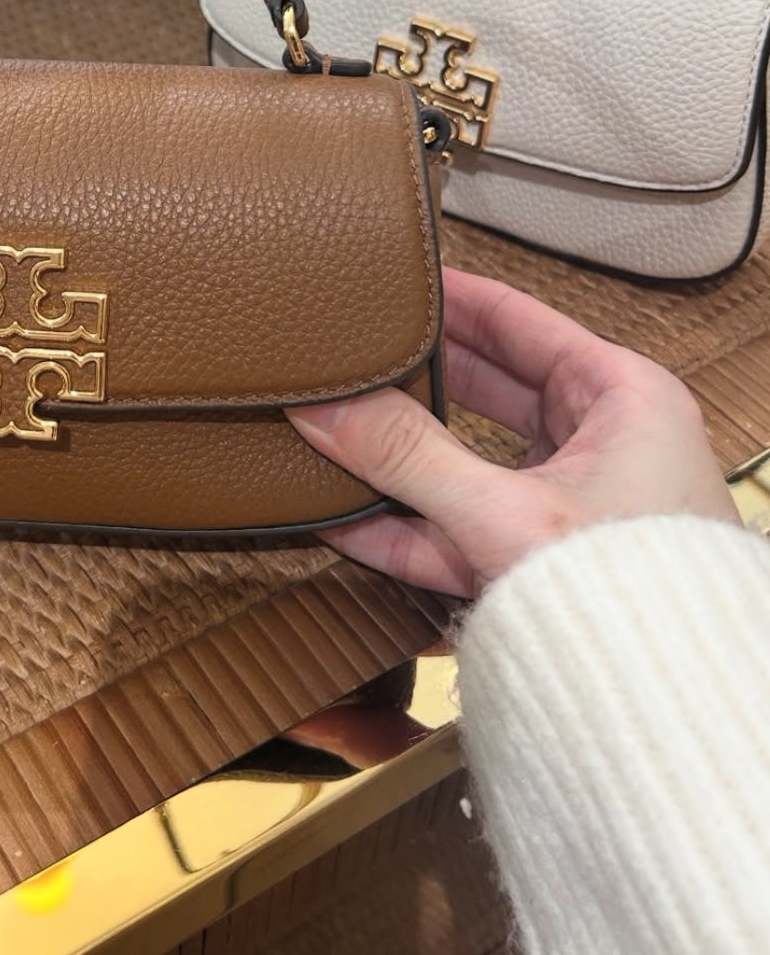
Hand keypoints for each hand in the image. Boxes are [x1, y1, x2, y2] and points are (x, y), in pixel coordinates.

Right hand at [290, 268, 738, 597]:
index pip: (520, 320)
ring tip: (338, 431)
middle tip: (355, 354)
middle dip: (418, 378)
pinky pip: (466, 528)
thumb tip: (327, 411)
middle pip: (490, 388)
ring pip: (471, 461)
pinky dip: (410, 525)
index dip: (454, 298)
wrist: (671, 719)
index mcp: (622, 397)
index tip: (397, 279)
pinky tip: (346, 517)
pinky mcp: (547, 564)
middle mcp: (605, 442)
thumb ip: (406, 456)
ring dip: (404, 456)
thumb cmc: (637, 602)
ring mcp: (575, 506)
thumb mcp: (502, 511)